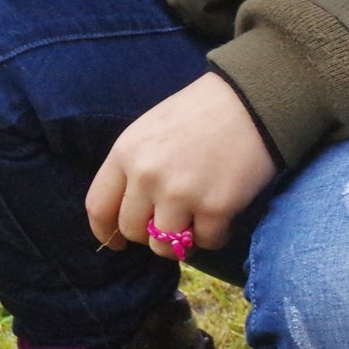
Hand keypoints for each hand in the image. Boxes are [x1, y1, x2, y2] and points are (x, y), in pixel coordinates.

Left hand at [87, 74, 275, 255]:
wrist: (250, 102)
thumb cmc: (199, 114)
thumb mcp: (149, 131)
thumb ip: (133, 169)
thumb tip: (129, 215)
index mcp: (126, 153)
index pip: (98, 207)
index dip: (105, 232)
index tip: (116, 243)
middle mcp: (146, 176)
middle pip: (132, 231)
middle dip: (149, 234)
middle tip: (171, 222)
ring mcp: (179, 194)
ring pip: (165, 247)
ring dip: (180, 241)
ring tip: (196, 221)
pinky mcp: (215, 208)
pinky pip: (206, 243)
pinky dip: (214, 236)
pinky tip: (222, 215)